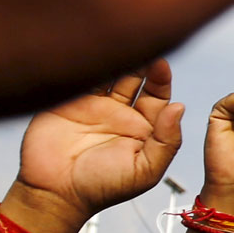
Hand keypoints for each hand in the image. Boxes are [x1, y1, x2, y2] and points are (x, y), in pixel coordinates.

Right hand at [16, 60, 184, 222]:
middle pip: (135, 76)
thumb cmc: (102, 187)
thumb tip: (179, 106)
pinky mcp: (67, 99)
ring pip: (109, 71)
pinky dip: (88, 59)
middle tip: (142, 44)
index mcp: (142, 126)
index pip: (157, 93)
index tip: (161, 64)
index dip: (160, 77)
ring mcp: (93, 104)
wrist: (54, 192)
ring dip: (116, 56)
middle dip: (141, 59)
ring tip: (120, 39)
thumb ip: (166, 140)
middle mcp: (119, 112)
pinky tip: (94, 46)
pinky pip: (81, 74)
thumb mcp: (144, 170)